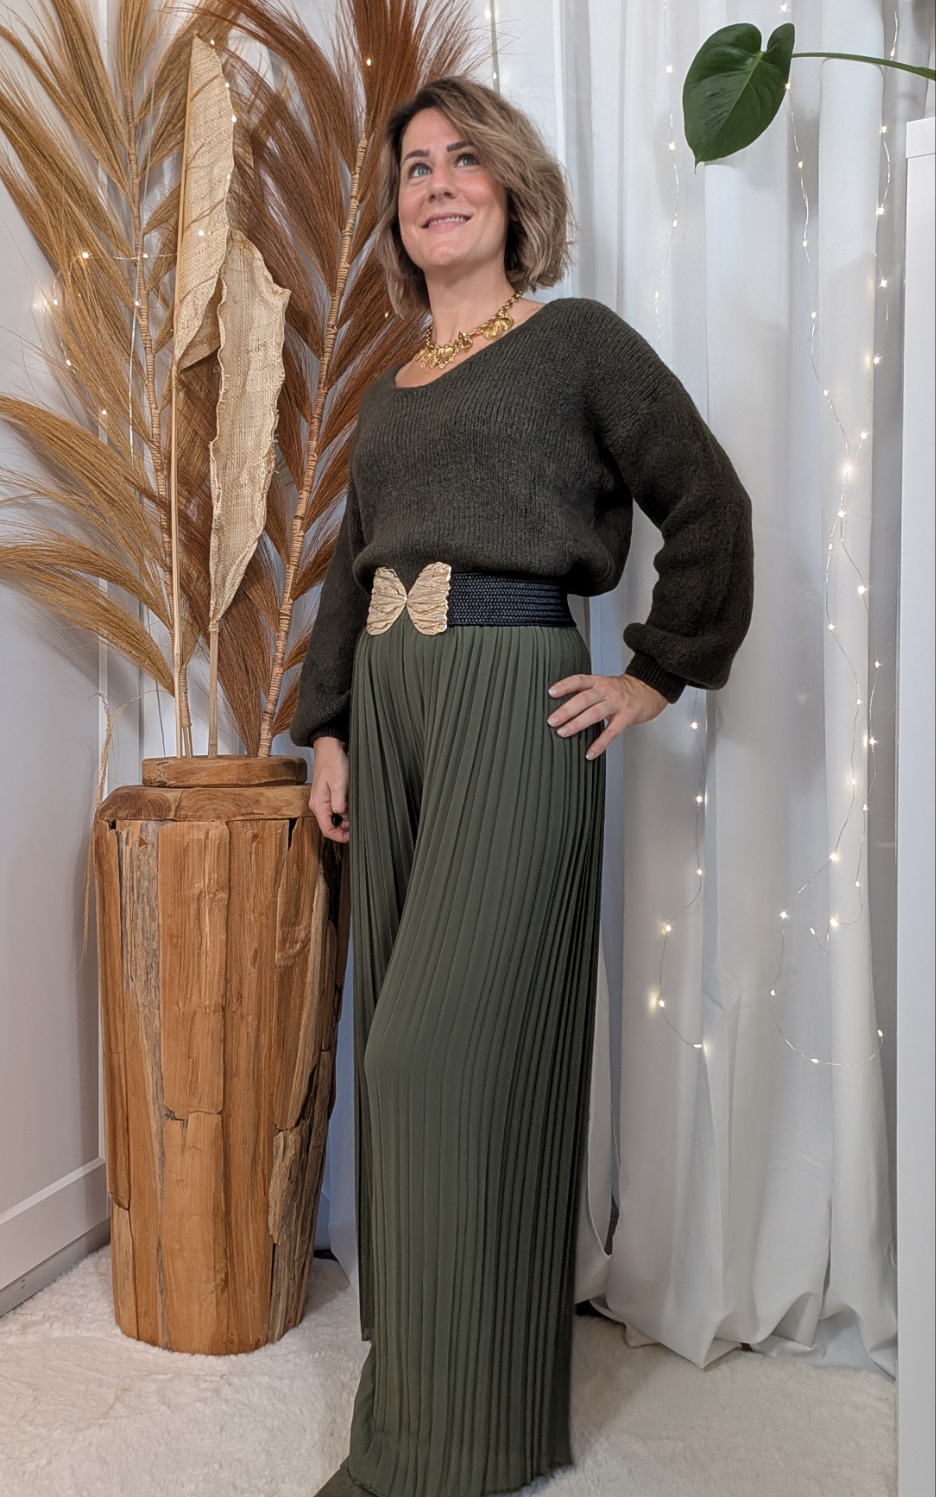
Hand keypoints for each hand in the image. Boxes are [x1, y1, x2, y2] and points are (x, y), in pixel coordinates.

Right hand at [308, 736, 349, 842]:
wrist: (329, 746)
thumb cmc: (333, 762)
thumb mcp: (339, 785)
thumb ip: (340, 804)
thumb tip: (343, 817)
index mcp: (319, 805)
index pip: (327, 830)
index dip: (340, 837)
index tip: (352, 836)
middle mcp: (318, 804)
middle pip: (330, 825)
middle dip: (345, 828)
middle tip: (359, 823)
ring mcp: (323, 799)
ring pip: (334, 817)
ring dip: (346, 818)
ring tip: (358, 813)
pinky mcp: (328, 794)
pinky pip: (336, 808)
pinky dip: (345, 809)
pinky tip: (353, 804)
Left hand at [546, 672, 667, 757]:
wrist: (649, 690)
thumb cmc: (623, 690)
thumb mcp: (603, 685)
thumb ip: (586, 693)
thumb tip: (561, 705)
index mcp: (599, 682)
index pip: (579, 680)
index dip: (565, 685)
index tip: (551, 692)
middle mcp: (607, 690)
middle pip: (584, 698)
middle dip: (567, 710)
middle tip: (552, 720)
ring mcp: (617, 703)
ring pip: (595, 713)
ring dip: (578, 724)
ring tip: (564, 733)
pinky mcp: (627, 716)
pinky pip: (611, 732)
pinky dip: (600, 743)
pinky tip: (590, 752)